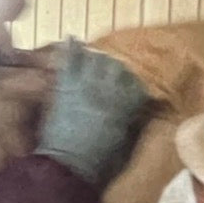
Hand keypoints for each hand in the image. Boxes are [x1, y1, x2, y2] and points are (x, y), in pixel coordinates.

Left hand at [36, 39, 150, 186]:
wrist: (67, 165)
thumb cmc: (99, 161)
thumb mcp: (123, 142)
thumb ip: (131, 121)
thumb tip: (137, 111)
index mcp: (124, 106)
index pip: (138, 86)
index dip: (138, 86)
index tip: (138, 89)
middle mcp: (107, 91)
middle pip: (118, 68)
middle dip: (119, 70)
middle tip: (118, 74)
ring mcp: (84, 86)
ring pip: (97, 60)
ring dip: (99, 59)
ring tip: (100, 58)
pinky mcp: (64, 87)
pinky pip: (68, 62)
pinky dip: (70, 49)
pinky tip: (72, 37)